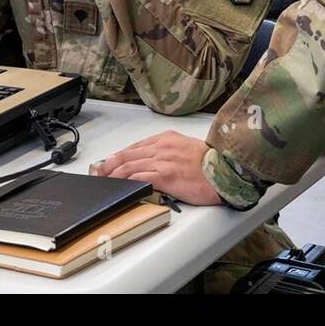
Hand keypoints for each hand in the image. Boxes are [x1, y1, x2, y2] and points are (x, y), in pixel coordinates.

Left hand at [89, 131, 221, 204]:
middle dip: (109, 165)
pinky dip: (127, 182)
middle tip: (98, 172)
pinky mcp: (166, 175)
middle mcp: (162, 147)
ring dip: (113, 175)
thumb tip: (153, 162)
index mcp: (167, 138)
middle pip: (127, 155)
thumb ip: (168, 151)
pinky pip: (140, 178)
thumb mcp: (186, 148)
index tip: (108, 162)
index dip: (118, 155)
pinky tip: (120, 187)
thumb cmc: (210, 163)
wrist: (226, 170)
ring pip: (129, 166)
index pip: (135, 146)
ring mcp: (163, 161)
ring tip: (104, 182)